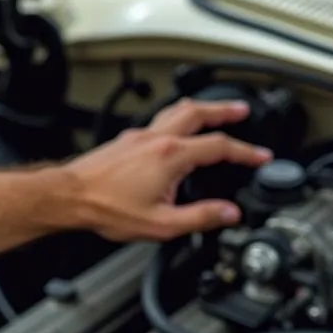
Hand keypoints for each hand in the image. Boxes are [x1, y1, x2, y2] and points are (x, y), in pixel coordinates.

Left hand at [67, 98, 271, 241]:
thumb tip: (229, 213)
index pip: (220, 147)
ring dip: (201, 108)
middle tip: (243, 110)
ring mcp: (140, 136)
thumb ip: (200, 217)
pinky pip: (159, 120)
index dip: (246, 152)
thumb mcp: (161, 224)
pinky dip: (177, 119)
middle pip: (199, 112)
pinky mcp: (126, 140)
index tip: (262, 156)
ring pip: (177, 110)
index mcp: (172, 156)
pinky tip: (176, 130)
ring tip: (214, 111)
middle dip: (225, 110)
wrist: (70, 198)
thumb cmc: (107, 209)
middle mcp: (157, 138)